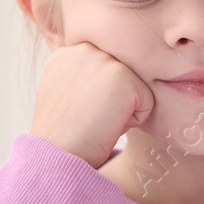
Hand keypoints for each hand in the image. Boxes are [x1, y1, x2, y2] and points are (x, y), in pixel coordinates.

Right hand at [31, 41, 154, 167]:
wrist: (56, 153)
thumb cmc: (61, 135)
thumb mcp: (62, 94)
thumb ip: (82, 77)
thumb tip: (108, 82)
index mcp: (68, 53)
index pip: (104, 71)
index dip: (98, 97)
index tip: (79, 112)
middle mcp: (85, 49)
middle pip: (121, 78)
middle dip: (111, 101)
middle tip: (88, 118)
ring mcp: (105, 60)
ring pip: (134, 88)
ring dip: (122, 110)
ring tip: (96, 121)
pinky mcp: (124, 77)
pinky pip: (146, 102)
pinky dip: (133, 121)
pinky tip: (107, 124)